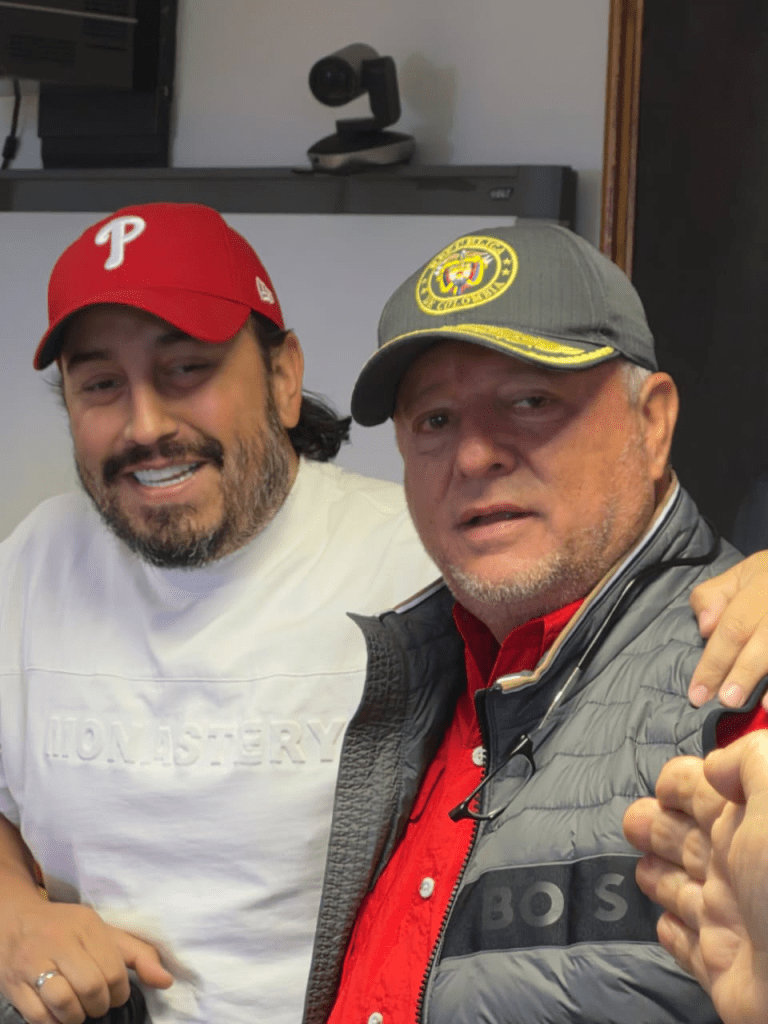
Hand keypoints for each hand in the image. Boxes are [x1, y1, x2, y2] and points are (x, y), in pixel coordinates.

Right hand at [0, 897, 171, 1023]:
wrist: (16, 921)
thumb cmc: (67, 930)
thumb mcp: (104, 933)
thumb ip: (137, 954)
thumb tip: (167, 981)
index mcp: (86, 925)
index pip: (113, 969)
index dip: (119, 992)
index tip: (116, 995)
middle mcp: (59, 941)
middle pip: (90, 986)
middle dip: (99, 1005)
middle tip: (98, 1006)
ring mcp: (33, 962)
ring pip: (63, 1001)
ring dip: (77, 1016)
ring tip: (79, 1011)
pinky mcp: (14, 983)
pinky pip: (38, 1015)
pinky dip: (54, 1023)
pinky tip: (60, 1014)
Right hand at [623, 736, 767, 1023]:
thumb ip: (749, 762)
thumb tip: (715, 766)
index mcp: (751, 823)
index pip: (703, 791)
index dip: (678, 783)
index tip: (659, 784)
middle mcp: (740, 867)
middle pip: (685, 838)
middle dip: (657, 827)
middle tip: (633, 822)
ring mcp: (731, 918)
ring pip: (681, 889)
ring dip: (658, 877)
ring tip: (640, 869)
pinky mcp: (721, 968)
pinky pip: (688, 946)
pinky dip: (673, 934)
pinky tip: (663, 924)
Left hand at [688, 553, 767, 708]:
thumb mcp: (739, 576)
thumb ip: (713, 598)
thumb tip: (706, 627)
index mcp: (763, 580)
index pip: (733, 626)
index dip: (714, 662)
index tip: (697, 694)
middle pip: (764, 639)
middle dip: (743, 673)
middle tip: (727, 702)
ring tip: (761, 707)